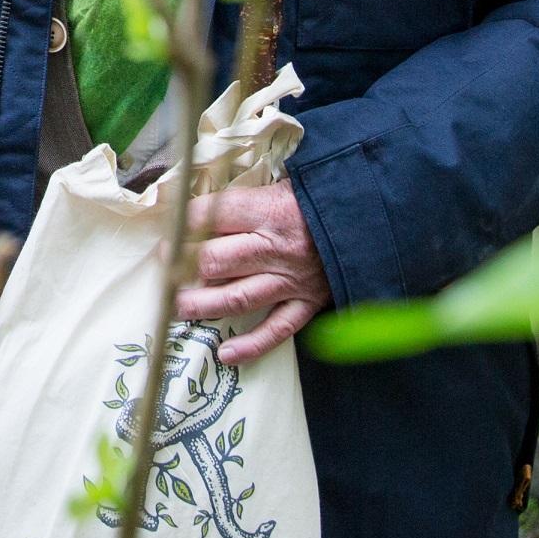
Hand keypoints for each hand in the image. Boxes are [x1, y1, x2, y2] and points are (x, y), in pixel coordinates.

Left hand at [174, 180, 331, 365]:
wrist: (374, 220)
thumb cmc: (321, 199)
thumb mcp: (285, 182)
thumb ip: (246, 195)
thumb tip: (197, 199)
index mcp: (268, 209)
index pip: (212, 215)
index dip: (181, 221)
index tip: (165, 225)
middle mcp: (276, 247)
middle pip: (217, 260)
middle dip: (182, 266)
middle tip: (164, 267)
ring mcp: (291, 280)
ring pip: (237, 297)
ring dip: (201, 306)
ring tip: (176, 308)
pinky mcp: (307, 303)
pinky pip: (277, 329)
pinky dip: (252, 346)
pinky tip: (226, 354)